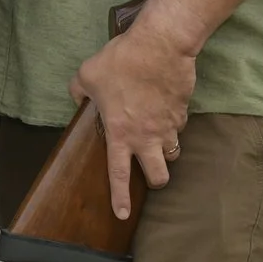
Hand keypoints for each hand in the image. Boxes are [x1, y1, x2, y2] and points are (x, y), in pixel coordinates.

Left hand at [68, 15, 196, 219]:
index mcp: (120, 134)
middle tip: (148, 172)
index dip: (120, 197)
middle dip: (154, 180)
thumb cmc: (120, 62)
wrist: (160, 46)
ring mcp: (169, 127)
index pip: (119, 174)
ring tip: (156, 138)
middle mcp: (146, 137)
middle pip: (158, 177)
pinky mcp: (183, 113)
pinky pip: (180, 127)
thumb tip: (78, 99)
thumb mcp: (87, 74)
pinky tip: (164, 110)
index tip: (122, 215)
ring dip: (165, 151)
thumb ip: (78, 91)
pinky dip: (173, 125)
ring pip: (173, 153)